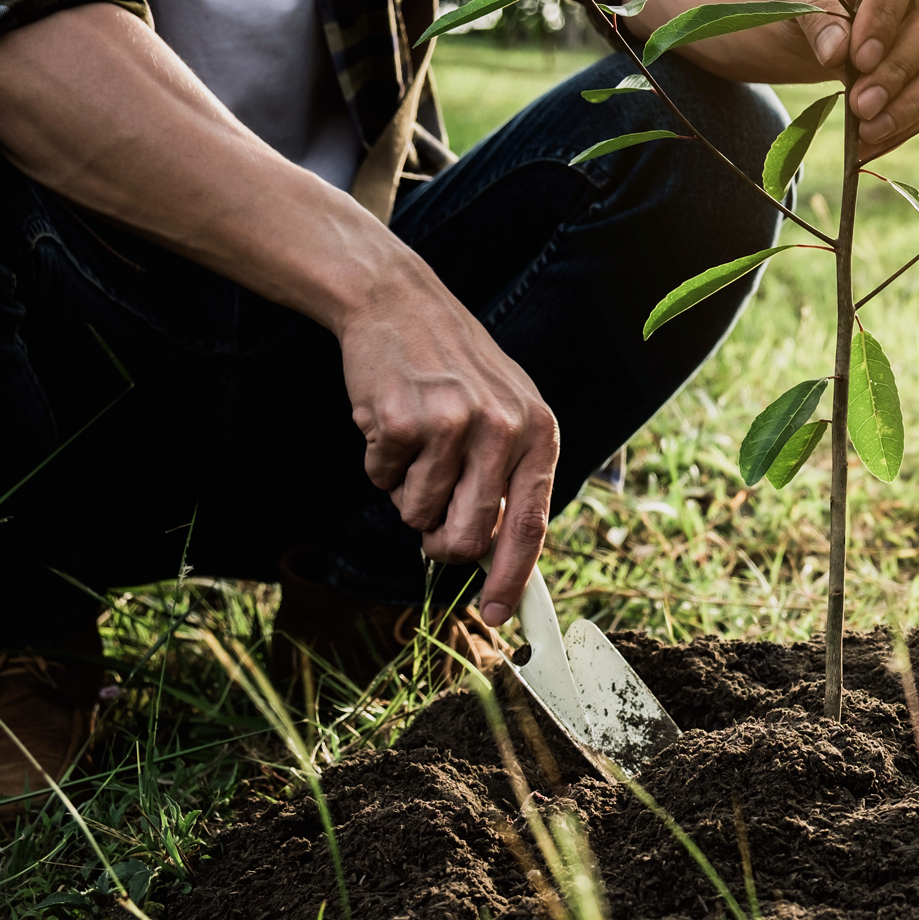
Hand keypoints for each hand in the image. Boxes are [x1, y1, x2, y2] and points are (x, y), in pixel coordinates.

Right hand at [338, 269, 558, 626]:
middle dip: (441, 545)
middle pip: (468, 535)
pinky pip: (382, 480)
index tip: (498, 616)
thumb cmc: (457, 370)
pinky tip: (390, 421)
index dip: (513, 578)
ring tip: (414, 444)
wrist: (400, 303)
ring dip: (406, 493)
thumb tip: (496, 557)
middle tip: (429, 526)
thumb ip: (509, 480)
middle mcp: (503, 429)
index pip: (531, 524)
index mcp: (539, 432)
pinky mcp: (402, 421)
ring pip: (417, 514)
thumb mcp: (507, 412)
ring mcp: (453, 424)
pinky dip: (379, 464)